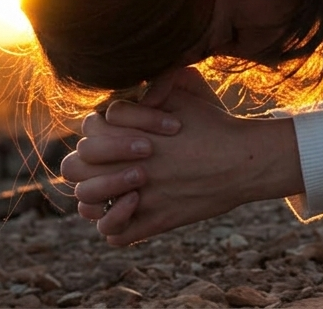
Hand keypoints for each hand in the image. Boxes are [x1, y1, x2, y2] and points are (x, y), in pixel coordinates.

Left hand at [61, 68, 302, 244]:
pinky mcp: (155, 221)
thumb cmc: (215, 125)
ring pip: (87, 202)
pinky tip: (127, 211)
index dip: (102, 124)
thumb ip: (153, 88)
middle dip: (87, 159)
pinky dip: (113, 226)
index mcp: (134, 133)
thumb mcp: (185, 96)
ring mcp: (141, 196)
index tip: (120, 127)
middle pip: (77, 164)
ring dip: (92, 193)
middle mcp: (130, 165)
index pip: (91, 127)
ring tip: (111, 185)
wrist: (245, 160)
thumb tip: (132, 92)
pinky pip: (113, 235)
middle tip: (107, 157)